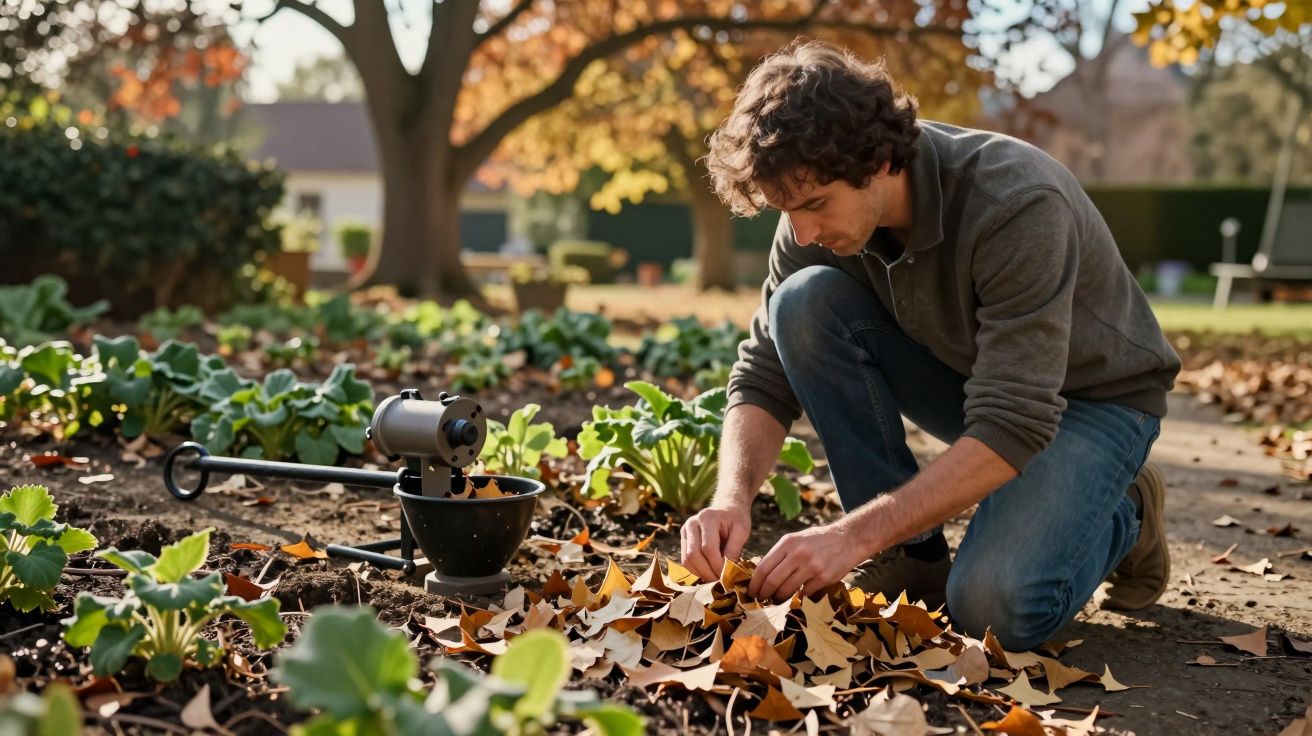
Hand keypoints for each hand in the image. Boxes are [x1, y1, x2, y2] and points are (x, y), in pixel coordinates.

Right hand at [680, 505, 751, 581]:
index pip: (708, 548)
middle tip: (721, 580)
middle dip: (707, 572)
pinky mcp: (683, 539)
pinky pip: (685, 560)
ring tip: (716, 577)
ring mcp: (685, 531)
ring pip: (686, 559)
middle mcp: (692, 523)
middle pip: (693, 554)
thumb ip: (734, 550)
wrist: (728, 508)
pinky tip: (709, 571)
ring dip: (701, 573)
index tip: (728, 575)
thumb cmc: (736, 519)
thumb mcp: (742, 531)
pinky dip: (696, 570)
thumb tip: (726, 571)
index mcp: (707, 518)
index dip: (717, 565)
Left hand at [747, 520, 869, 601]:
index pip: (763, 567)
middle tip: (762, 600)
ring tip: (776, 600)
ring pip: (786, 590)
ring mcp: (811, 566)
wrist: (848, 539)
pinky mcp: (823, 578)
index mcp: (787, 542)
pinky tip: (796, 596)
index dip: (754, 584)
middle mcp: (798, 554)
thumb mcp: (796, 539)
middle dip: (764, 594)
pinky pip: (804, 593)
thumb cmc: (818, 540)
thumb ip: (780, 555)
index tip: (752, 592)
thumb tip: (762, 575)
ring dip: (778, 599)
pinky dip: (797, 597)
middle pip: (772, 581)